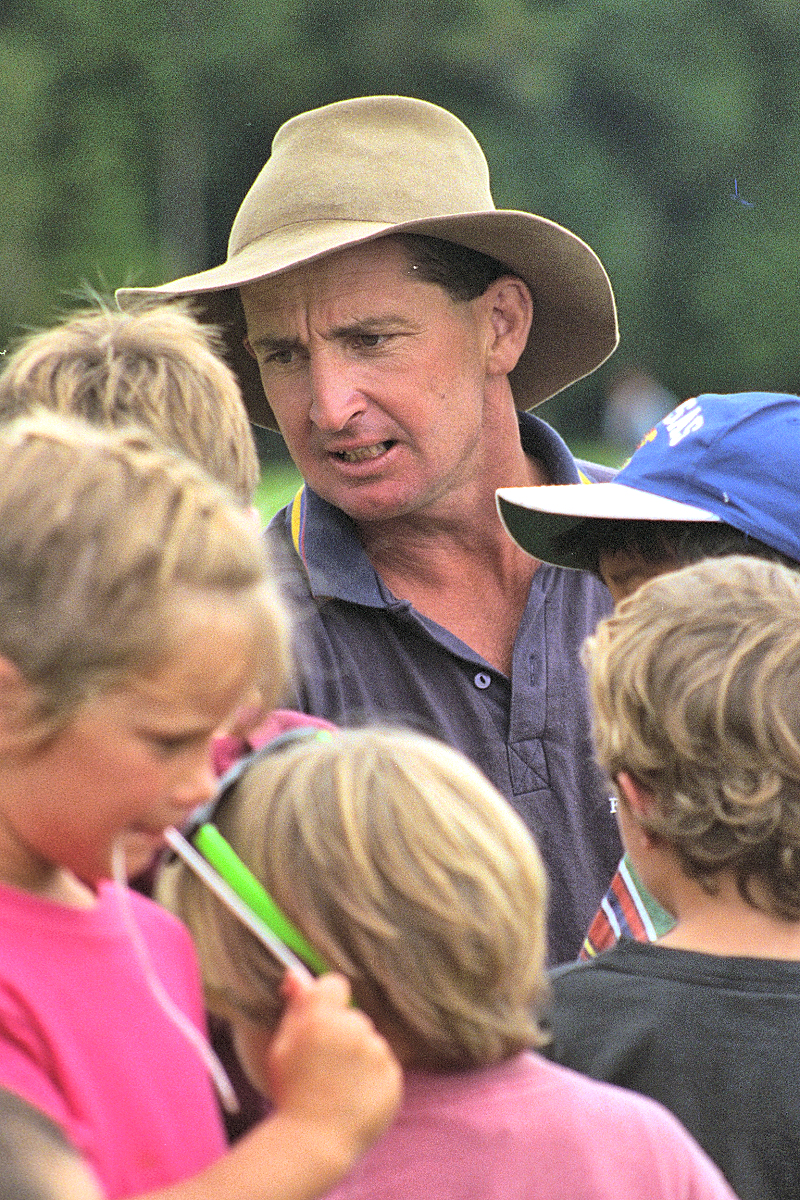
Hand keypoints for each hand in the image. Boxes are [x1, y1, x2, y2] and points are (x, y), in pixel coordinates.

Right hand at [266, 972, 402, 1165]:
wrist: (313, 1143)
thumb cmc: (290, 1093)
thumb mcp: (281, 1047)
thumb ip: (294, 1007)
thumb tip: (296, 972)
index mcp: (322, 1016)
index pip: (334, 984)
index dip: (325, 1001)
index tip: (317, 1022)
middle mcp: (354, 1027)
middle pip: (352, 1017)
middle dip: (340, 1033)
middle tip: (323, 1066)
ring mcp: (377, 1052)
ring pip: (370, 1042)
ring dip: (359, 1056)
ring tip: (338, 1086)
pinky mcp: (393, 1076)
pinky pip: (384, 1066)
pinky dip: (373, 1078)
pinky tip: (353, 1097)